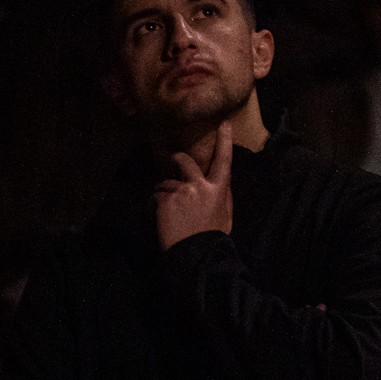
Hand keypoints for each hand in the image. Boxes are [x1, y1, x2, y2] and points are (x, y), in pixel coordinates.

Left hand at [155, 120, 233, 248]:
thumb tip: (217, 184)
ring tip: (168, 213)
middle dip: (177, 159)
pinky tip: (162, 219)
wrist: (196, 255)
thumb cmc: (213, 237)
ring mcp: (180, 192)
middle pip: (184, 162)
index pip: (224, 161)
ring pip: (166, 184)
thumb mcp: (225, 215)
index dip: (224, 141)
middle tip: (173, 160)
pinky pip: (156, 198)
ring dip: (164, 194)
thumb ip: (221, 196)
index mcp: (218, 190)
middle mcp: (199, 186)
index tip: (224, 124)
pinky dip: (155, 206)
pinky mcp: (164, 201)